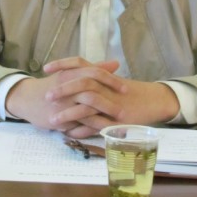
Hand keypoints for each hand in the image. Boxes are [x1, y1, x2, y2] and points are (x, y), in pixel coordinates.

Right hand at [4, 57, 124, 134]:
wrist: (28, 98)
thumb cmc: (53, 85)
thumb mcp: (72, 73)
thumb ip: (94, 68)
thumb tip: (115, 63)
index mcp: (72, 73)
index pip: (95, 73)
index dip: (111, 80)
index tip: (125, 88)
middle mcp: (68, 86)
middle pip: (92, 90)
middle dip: (110, 100)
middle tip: (123, 108)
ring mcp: (63, 102)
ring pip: (86, 108)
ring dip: (103, 115)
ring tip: (117, 121)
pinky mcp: (58, 117)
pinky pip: (78, 123)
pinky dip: (91, 126)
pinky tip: (102, 130)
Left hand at [44, 59, 180, 137]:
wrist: (150, 100)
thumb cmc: (126, 91)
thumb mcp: (108, 81)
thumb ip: (91, 77)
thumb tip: (69, 76)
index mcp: (101, 74)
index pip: (78, 62)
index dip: (62, 64)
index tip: (46, 68)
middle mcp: (104, 85)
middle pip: (81, 83)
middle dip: (62, 90)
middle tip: (46, 96)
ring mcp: (109, 102)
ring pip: (86, 106)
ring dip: (67, 114)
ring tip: (52, 120)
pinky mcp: (114, 119)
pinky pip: (94, 126)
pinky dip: (80, 131)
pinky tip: (68, 134)